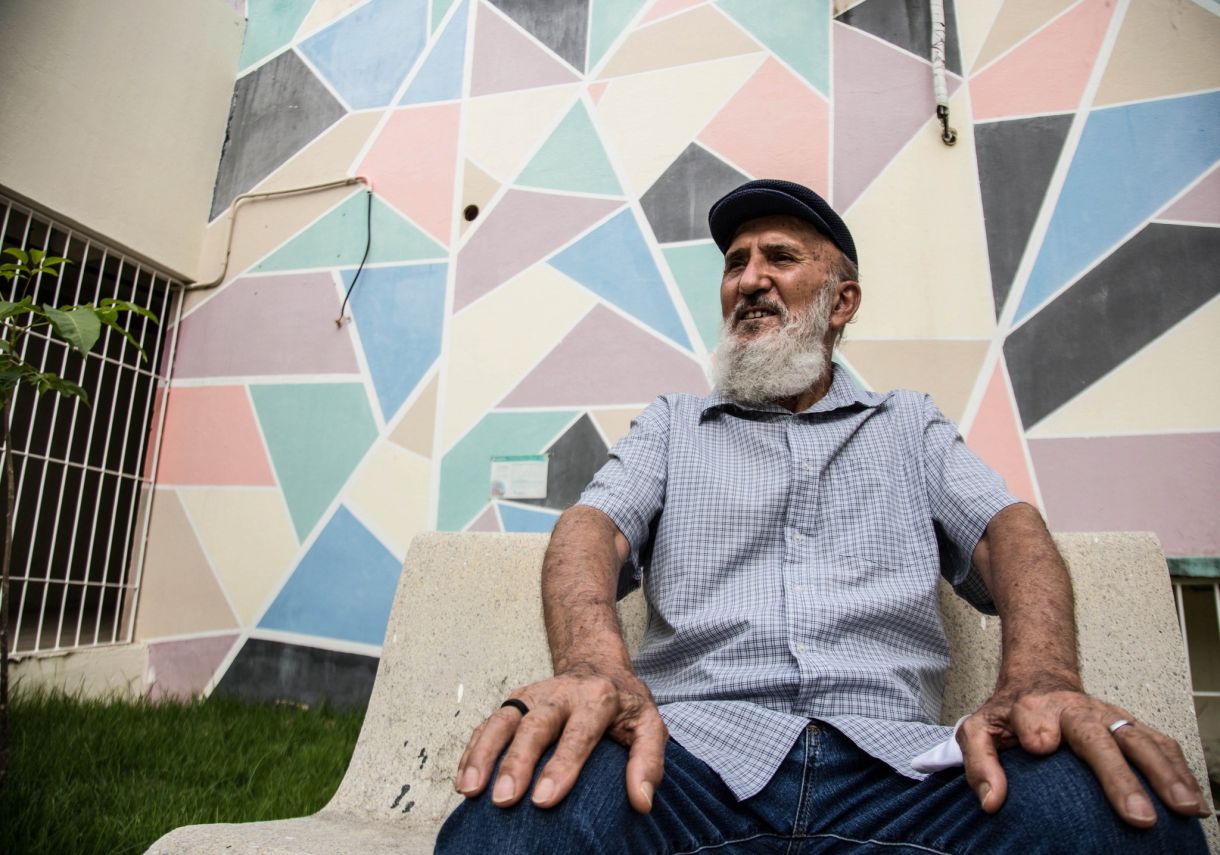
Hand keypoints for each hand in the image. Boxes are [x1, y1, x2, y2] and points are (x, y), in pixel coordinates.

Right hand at [453, 665, 667, 812]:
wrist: (598, 665)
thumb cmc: (624, 705)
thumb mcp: (650, 725)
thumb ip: (648, 761)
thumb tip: (642, 802)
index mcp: (597, 698)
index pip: (578, 734)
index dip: (561, 766)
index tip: (545, 800)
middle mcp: (560, 694)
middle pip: (534, 726)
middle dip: (517, 763)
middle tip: (504, 799)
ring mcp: (531, 696)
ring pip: (503, 721)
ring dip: (483, 754)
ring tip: (470, 790)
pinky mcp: (513, 702)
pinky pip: (488, 725)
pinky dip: (473, 751)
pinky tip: (463, 779)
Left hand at [957, 673, 1210, 826]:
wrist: (1039, 680)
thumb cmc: (1010, 715)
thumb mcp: (978, 730)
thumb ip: (979, 761)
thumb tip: (991, 802)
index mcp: (1032, 709)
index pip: (1033, 716)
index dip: (1037, 728)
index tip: (1042, 746)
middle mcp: (1074, 710)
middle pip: (1096, 737)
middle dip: (1118, 774)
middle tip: (1136, 814)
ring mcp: (1107, 716)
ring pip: (1138, 740)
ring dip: (1163, 774)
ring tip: (1182, 808)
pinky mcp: (1129, 724)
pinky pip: (1160, 744)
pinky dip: (1180, 770)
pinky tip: (1194, 802)